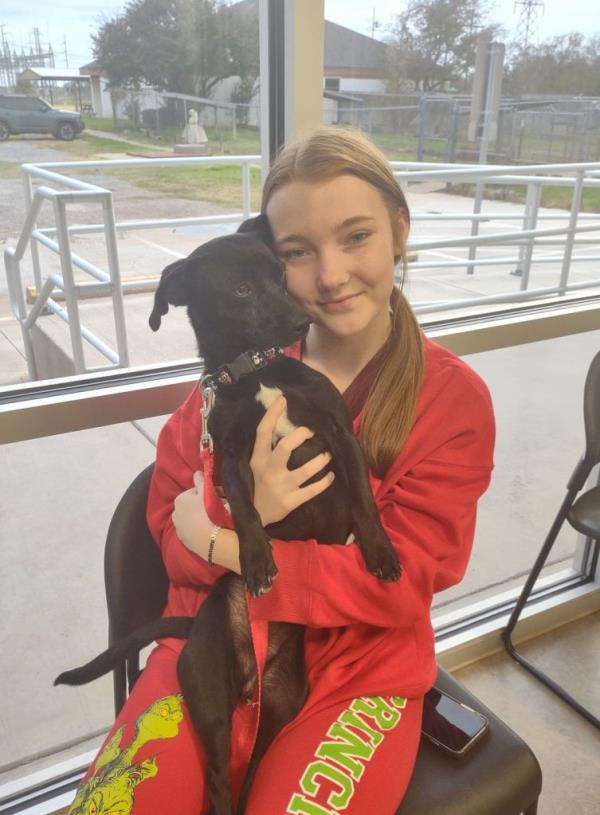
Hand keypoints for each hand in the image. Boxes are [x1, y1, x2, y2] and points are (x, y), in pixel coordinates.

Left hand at [172, 472, 240, 572]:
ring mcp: (179, 528)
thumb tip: (197, 471)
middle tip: (218, 508)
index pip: (195, 492)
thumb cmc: (208, 511)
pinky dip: (199, 528)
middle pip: (193, 505)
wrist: (211, 540)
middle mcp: (175, 513)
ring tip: (214, 520)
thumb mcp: (206, 492)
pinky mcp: (184, 540)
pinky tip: (209, 529)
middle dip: (203, 505)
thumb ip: (200, 480)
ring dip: (201, 517)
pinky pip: (193, 530)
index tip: (218, 497)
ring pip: (192, 518)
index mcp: (179, 499)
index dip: (207, 493)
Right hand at [250, 396, 334, 526]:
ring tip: (326, 454)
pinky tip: (331, 475)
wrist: (252, 517)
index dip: (273, 414)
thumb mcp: (254, 467)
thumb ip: (264, 450)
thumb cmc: (255, 488)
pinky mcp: (291, 501)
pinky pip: (312, 490)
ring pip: (305, 470)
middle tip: (310, 432)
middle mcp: (269, 471)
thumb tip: (277, 425)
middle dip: (300, 436)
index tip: (283, 399)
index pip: (263, 432)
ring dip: (320, 460)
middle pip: (285, 447)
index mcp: (258, 460)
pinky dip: (324, 482)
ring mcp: (281, 487)